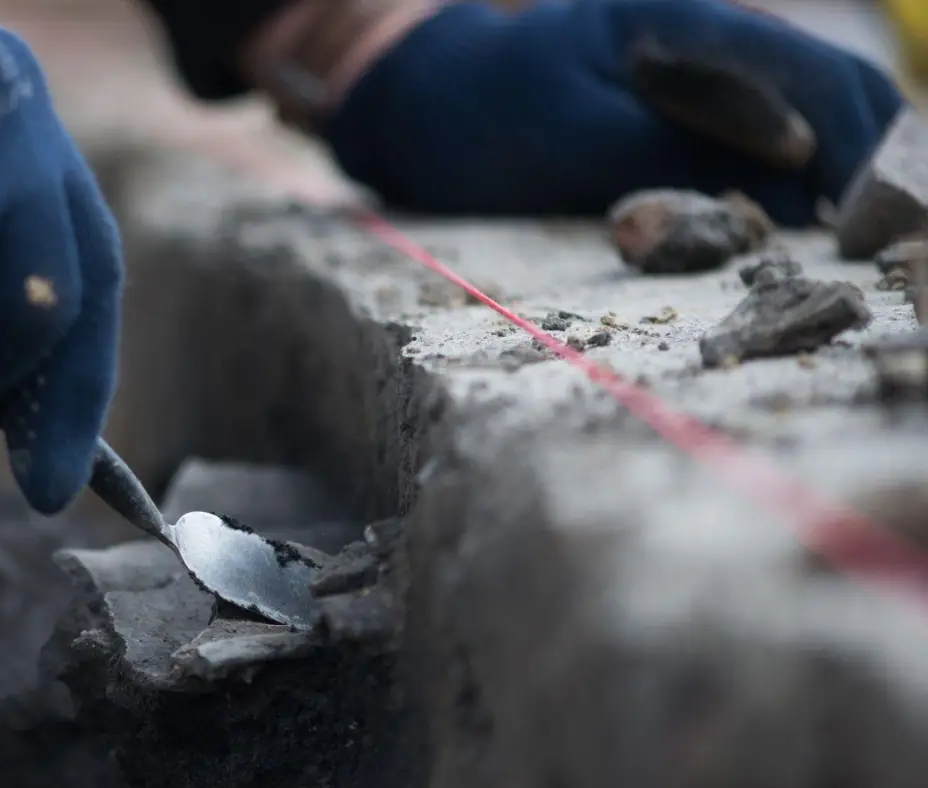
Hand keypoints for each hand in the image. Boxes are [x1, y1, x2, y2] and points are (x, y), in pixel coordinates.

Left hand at [321, 0, 904, 224]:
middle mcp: (707, 27)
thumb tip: (806, 193)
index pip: (811, 71)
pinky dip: (801, 180)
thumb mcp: (581, 147)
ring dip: (846, 174)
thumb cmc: (485, 123)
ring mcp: (705, 62)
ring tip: (858, 247)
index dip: (864, 147)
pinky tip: (806, 229)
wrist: (424, 106)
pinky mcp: (694, 101)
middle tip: (881, 248)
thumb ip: (690, 160)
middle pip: (833, 85)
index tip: (873, 225)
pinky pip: (770, 134)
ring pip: (813, 111)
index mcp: (679, 16)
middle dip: (874, 162)